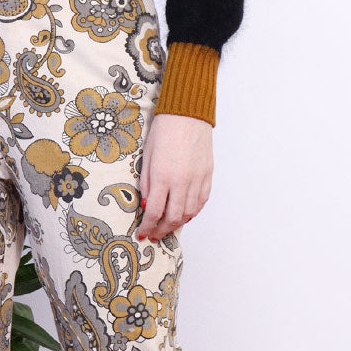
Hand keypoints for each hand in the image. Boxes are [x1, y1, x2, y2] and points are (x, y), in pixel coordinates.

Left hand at [138, 112, 212, 239]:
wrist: (187, 115)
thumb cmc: (164, 131)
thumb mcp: (147, 157)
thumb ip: (146, 183)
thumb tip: (146, 205)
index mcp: (163, 177)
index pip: (155, 212)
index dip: (148, 226)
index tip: (143, 233)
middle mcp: (182, 181)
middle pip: (173, 217)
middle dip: (162, 230)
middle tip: (154, 235)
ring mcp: (197, 179)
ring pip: (190, 213)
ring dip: (177, 224)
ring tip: (167, 227)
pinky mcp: (207, 175)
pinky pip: (201, 201)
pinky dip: (193, 212)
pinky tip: (185, 215)